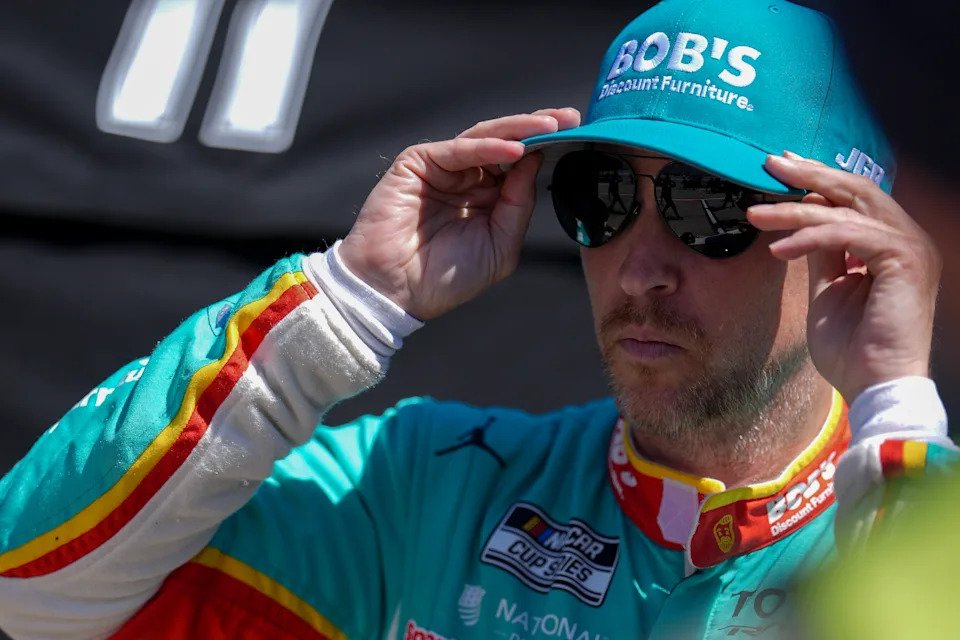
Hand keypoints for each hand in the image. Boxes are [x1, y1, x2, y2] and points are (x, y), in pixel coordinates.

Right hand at [338, 108, 580, 319]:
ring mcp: (441, 168)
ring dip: (519, 129)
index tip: (579, 135)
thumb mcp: (500, 245)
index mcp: (485, 197)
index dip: (547, 148)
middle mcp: (465, 177)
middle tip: (571, 118)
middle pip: (507, 142)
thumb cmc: (445, 278)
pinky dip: (488, 147)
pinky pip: (459, 149)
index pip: (520, 164)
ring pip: (485, 138)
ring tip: (550, 125)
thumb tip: (536, 159)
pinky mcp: (417, 163)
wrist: (396, 292)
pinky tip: (516, 150)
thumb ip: (518, 203)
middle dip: (539, 127)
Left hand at [747, 152, 941, 401]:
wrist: (873, 387)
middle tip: (769, 163)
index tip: (780, 170)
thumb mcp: (827, 291)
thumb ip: (820, 255)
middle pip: (856, 189)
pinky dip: (809, 239)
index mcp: (892, 245)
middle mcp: (907, 239)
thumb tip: (798, 226)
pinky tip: (778, 250)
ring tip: (756, 214)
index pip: (855, 198)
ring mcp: (911, 247)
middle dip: (809, 175)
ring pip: (846, 209)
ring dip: (795, 210)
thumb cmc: (851, 350)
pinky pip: (847, 235)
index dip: (818, 181)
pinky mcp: (905, 260)